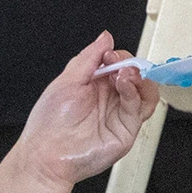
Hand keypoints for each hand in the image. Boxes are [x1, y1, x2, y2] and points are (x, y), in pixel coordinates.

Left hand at [15, 32, 160, 189]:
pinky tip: (123, 84)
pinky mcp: (126, 130)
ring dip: (139, 78)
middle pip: (136, 77)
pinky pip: (139, 109)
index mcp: (95, 85)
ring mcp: (119, 115)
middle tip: (118, 63)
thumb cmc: (49, 122)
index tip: (109, 54)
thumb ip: (88, 57)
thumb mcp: (67, 80)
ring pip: (145, 92)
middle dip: (131, 65)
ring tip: (124, 73)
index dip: (119, 56)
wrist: (46, 154)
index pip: (119, 64)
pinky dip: (134, 92)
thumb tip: (105, 37)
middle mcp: (109, 100)